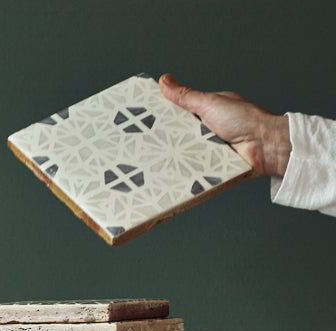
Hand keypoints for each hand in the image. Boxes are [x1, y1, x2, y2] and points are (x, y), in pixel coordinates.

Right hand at [159, 74, 290, 177]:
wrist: (264, 147)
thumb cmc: (245, 120)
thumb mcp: (209, 103)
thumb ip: (186, 95)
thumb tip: (165, 81)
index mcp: (206, 111)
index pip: (178, 113)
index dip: (163, 116)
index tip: (145, 119)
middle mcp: (207, 130)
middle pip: (179, 135)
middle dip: (166, 139)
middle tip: (146, 142)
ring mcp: (210, 149)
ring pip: (185, 153)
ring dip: (177, 155)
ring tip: (157, 158)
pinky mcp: (212, 166)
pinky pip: (195, 168)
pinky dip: (188, 169)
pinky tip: (175, 171)